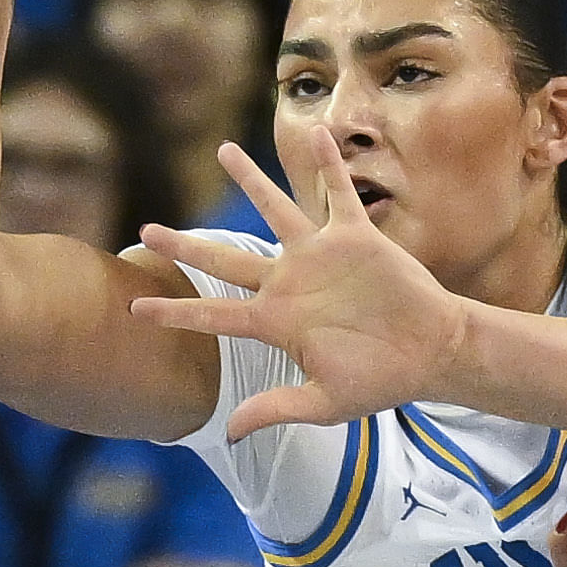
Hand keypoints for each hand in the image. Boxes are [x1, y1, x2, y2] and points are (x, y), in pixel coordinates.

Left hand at [130, 130, 471, 437]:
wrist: (431, 354)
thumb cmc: (381, 380)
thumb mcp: (326, 403)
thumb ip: (276, 409)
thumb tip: (230, 433)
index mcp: (277, 322)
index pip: (214, 315)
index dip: (175, 312)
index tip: (134, 309)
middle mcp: (289, 283)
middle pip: (225, 260)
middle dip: (185, 245)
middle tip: (146, 229)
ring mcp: (319, 257)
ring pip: (276, 210)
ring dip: (251, 182)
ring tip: (223, 150)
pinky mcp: (354, 238)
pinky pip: (337, 193)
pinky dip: (329, 165)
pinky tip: (318, 134)